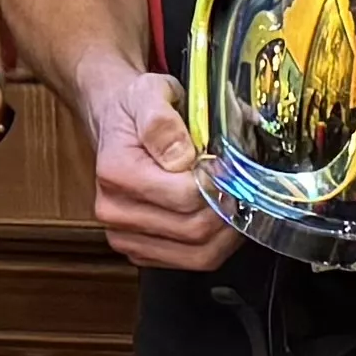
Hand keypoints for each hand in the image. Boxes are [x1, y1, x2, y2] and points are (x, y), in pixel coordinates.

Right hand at [88, 74, 235, 271]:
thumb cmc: (136, 108)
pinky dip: (217, 245)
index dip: (220, 184)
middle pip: (194, 230)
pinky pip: (191, 262)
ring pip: (198, 255)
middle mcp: (114, 212)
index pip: (185, 197)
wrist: (115, 122)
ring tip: (238, 203)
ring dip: (228, 232)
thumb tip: (181, 157)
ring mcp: (125, 236)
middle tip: (241, 186)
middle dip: (228, 209)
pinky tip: (222, 218)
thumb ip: (162, 122)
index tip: (231, 167)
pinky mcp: (140, 251)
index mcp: (117, 173)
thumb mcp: (149, 93)